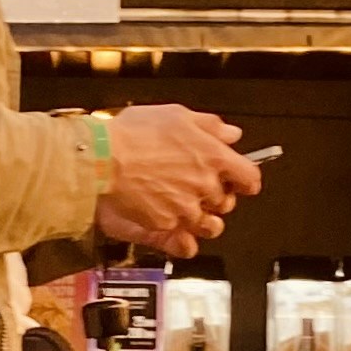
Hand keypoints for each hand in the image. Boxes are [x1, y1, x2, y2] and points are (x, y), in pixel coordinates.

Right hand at [95, 106, 263, 259]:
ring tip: (183, 205)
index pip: (250, 178)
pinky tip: (163, 211)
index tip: (239, 181)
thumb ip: (210, 126)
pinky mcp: (166, 225)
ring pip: (208, 225)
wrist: (101, 159)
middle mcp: (205, 186)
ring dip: (201, 218)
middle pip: (227, 203)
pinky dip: (176, 228)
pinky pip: (181, 235)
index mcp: (213, 157)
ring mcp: (186, 208)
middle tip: (198, 186)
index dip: (245, 181)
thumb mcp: (176, 116)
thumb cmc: (134, 133)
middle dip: (216, 197)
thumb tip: (231, 134)